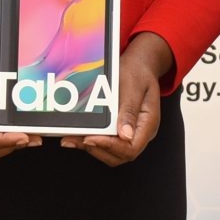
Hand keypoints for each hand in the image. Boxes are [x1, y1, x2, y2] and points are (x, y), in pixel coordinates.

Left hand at [69, 33, 171, 165]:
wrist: (139, 65)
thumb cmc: (138, 73)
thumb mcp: (134, 87)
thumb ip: (130, 110)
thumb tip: (126, 135)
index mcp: (148, 123)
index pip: (130, 148)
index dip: (109, 146)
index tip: (90, 138)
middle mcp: (140, 132)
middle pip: (120, 155)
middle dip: (96, 149)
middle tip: (75, 139)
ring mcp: (130, 133)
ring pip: (111, 153)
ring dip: (91, 148)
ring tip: (71, 138)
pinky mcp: (119, 130)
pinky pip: (106, 143)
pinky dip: (91, 141)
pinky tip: (77, 135)